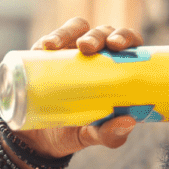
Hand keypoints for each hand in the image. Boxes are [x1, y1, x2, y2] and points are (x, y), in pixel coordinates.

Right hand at [12, 17, 144, 157]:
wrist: (39, 140)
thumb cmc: (76, 130)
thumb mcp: (94, 135)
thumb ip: (111, 134)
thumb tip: (128, 123)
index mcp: (116, 69)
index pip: (129, 43)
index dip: (127, 37)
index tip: (119, 45)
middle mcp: (97, 54)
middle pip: (104, 32)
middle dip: (99, 35)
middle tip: (89, 47)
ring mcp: (71, 51)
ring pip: (78, 28)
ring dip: (72, 33)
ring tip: (62, 46)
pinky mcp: (47, 54)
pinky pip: (50, 39)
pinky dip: (51, 38)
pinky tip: (47, 47)